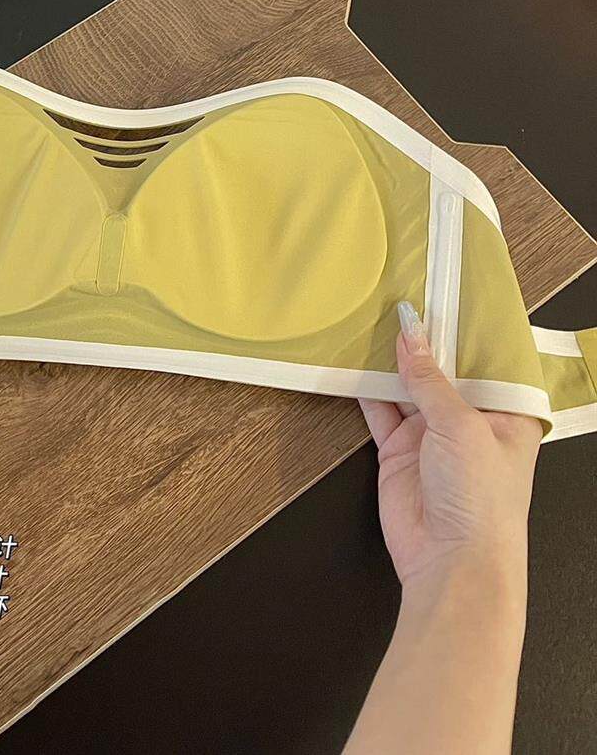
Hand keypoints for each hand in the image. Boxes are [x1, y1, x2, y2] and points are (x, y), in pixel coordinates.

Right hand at [360, 301, 541, 591]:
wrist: (451, 562)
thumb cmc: (481, 497)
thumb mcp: (461, 425)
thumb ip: (429, 378)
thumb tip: (410, 331)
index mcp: (504, 414)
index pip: (485, 362)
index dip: (464, 332)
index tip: (443, 294)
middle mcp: (470, 422)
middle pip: (442, 371)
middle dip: (422, 342)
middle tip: (399, 298)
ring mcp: (431, 437)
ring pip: (406, 388)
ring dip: (390, 362)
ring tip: (371, 319)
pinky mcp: (397, 452)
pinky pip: (379, 411)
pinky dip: (364, 389)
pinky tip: (352, 362)